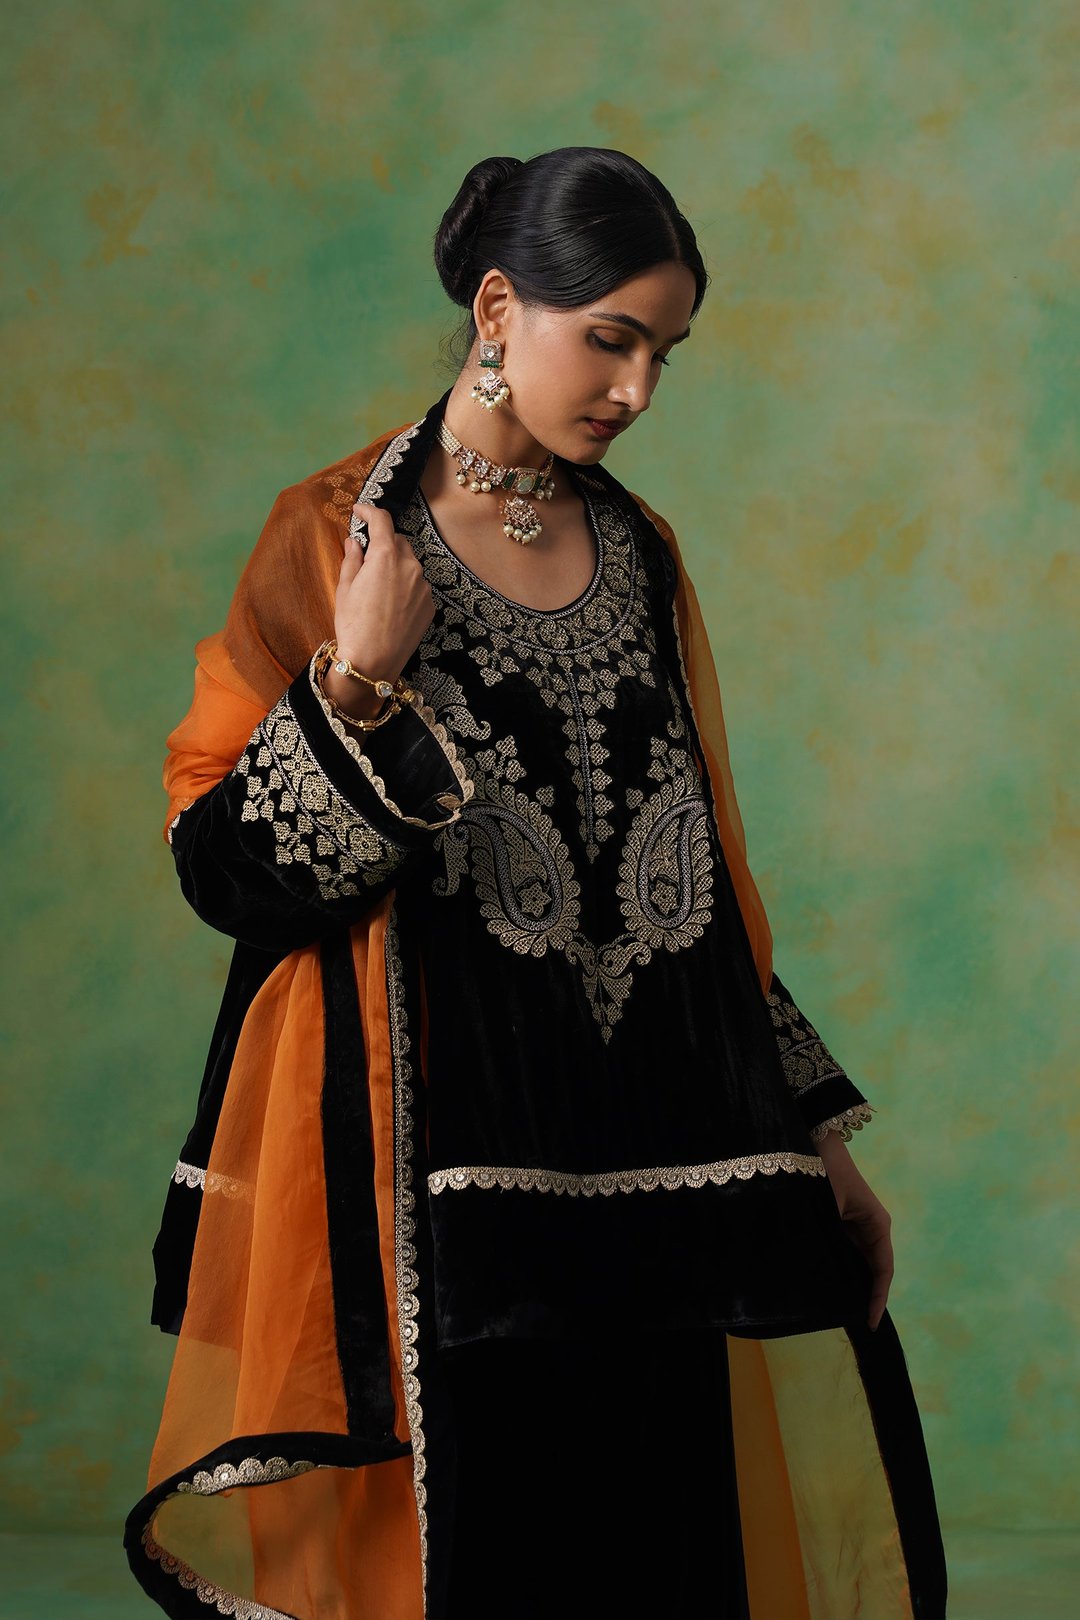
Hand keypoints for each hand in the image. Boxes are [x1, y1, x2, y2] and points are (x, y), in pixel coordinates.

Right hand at [326, 500, 435, 720]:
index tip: (359, 511)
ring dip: (395, 565)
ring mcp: (423, 586)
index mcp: (385, 556)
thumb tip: (355, 541)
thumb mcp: (345, 588)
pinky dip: (405, 586)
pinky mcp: (430, 605)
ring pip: (409, 564)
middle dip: (383, 543)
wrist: (373, 663)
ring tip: (377, 587)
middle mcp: (410, 565)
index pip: (382, 520)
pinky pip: (417, 585)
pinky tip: (390, 604)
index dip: (369, 511)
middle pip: (398, 541)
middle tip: (365, 557)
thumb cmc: (353, 626)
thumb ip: (352, 558)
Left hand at [816, 1132, 893, 1331]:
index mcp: (878, 1225)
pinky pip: (844, 1251)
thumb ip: (827, 1239)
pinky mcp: (841, 1222)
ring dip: (851, 1283)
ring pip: (857, 1262)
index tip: (870, 1323)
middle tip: (854, 1325)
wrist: (815, 1140)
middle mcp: (871, 1227)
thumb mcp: (829, 1208)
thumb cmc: (826, 1171)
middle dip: (864, 1296)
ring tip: (840, 1311)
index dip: (878, 1298)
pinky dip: (839, 1268)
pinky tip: (827, 1283)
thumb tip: (818, 1272)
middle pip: (871, 1270)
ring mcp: (856, 1224)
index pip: (883, 1270)